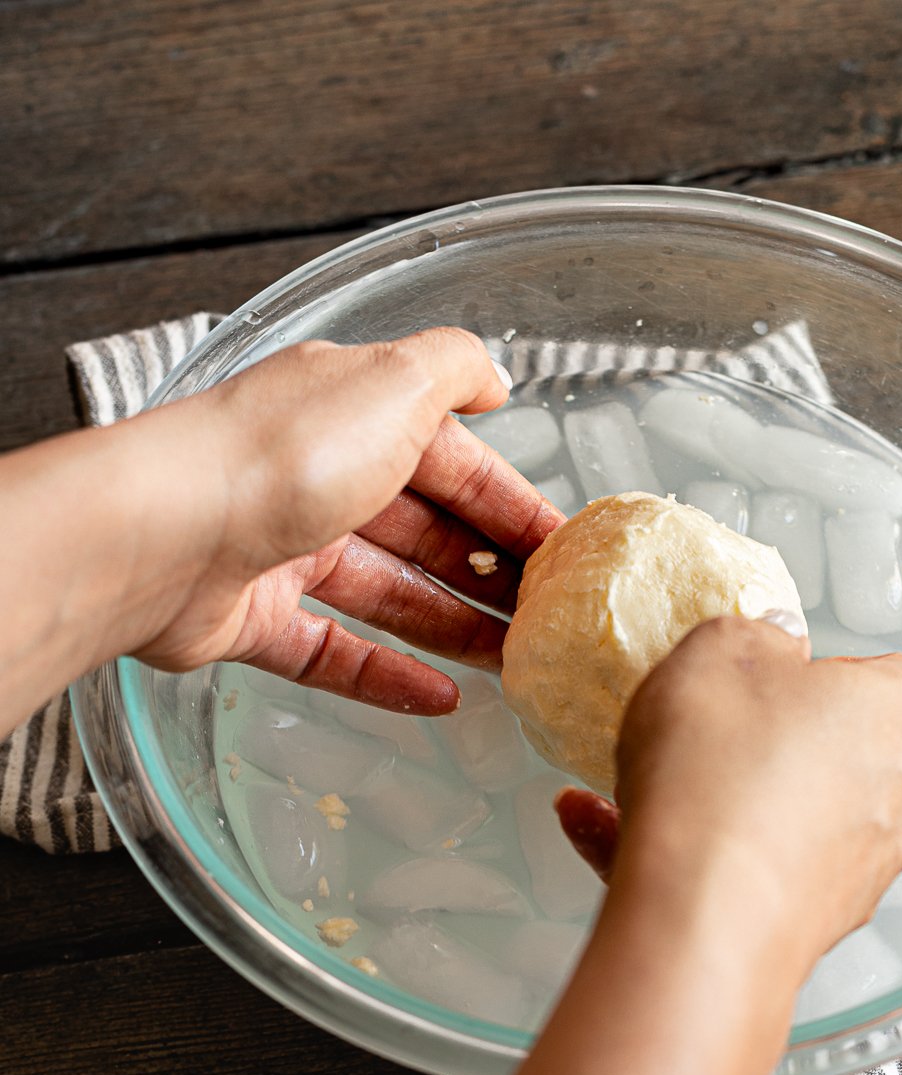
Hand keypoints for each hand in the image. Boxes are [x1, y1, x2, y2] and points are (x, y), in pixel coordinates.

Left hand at [122, 329, 561, 710]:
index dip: (509, 503)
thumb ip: (455, 370)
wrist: (164, 533)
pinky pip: (333, 652)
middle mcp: (314, 475)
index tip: (561, 550)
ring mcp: (279, 549)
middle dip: (485, 570)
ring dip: (450, 626)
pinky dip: (386, 677)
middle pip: (420, 529)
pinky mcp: (251, 619)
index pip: (450, 459)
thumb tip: (495, 378)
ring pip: (384, 593)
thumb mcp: (395, 382)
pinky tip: (442, 700)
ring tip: (510, 662)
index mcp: (349, 413)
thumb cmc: (285, 454)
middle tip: (542, 615)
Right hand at [558, 616, 901, 977]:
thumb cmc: (724, 779)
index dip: (820, 668)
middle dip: (776, 740)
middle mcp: (898, 797)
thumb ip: (752, 635)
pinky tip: (606, 828)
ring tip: (642, 781)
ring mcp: (859, 869)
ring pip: (787, 818)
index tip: (766, 669)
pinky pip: (745, 872)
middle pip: (841, 750)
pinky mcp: (810, 924)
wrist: (702, 917)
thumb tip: (766, 644)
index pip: (888, 674)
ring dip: (723, 799)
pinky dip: (687, 854)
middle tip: (709, 727)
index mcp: (898, 715)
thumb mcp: (718, 652)